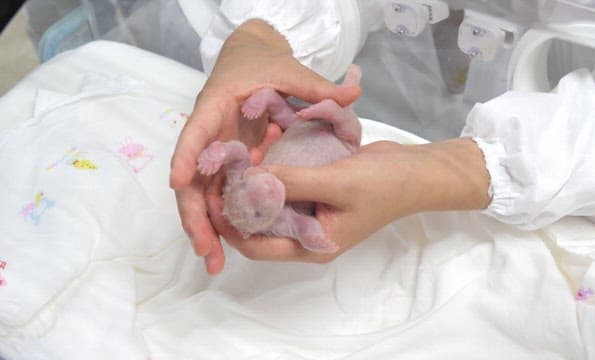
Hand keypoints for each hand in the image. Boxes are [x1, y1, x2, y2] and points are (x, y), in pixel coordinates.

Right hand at [170, 19, 360, 273]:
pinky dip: (226, 218)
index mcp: (215, 106)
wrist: (252, 58)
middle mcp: (209, 134)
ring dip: (208, 227)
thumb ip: (315, 86)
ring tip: (216, 262)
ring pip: (205, 194)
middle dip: (196, 214)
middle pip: (193, 178)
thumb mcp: (289, 71)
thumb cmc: (265, 63)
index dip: (186, 157)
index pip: (196, 132)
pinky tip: (235, 244)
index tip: (179, 182)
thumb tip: (353, 94)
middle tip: (206, 249)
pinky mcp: (229, 163)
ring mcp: (218, 152)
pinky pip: (223, 194)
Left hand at [208, 138, 490, 263]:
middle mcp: (307, 234)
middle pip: (259, 228)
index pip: (258, 247)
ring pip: (269, 206)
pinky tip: (258, 155)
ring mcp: (311, 213)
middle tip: (217, 178)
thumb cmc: (381, 185)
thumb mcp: (335, 183)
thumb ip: (292, 183)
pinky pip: (285, 189)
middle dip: (237, 207)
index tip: (212, 200)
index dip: (231, 228)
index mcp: (312, 245)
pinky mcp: (315, 194)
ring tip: (231, 165)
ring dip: (252, 189)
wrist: (415, 171)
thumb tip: (249, 180)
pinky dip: (272, 177)